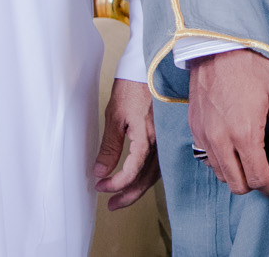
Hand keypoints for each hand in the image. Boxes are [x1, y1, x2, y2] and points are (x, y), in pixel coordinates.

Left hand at [93, 78, 160, 209]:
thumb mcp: (115, 116)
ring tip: (122, 196)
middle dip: (128, 195)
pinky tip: (140, 178)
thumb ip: (109, 147)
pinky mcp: (168, 134)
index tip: (101, 186)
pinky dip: (149, 175)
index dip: (115, 184)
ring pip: (155, 173)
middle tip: (112, 204)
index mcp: (147, 136)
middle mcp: (160, 141)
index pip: (132, 172)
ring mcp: (167, 138)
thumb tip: (100, 171)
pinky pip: (161, 162)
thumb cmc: (134, 85)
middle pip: (146, 179)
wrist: (152, 65)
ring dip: (139, 188)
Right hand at [189, 50, 268, 196]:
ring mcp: (204, 136)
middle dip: (255, 185)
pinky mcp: (194, 130)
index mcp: (245, 133)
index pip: (258, 178)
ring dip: (237, 174)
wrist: (218, 48)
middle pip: (237, 185)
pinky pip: (208, 159)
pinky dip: (222, 161)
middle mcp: (221, 140)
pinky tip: (234, 147)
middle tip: (268, 174)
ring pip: (221, 175)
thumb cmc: (252, 68)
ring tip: (251, 158)